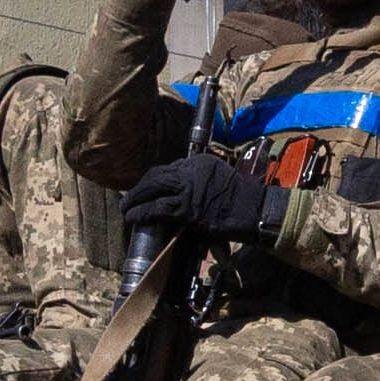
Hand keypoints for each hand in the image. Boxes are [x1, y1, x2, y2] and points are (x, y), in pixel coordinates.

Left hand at [122, 152, 279, 239]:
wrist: (253, 210)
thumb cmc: (240, 199)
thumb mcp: (219, 178)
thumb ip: (200, 181)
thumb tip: (182, 193)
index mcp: (199, 162)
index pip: (169, 168)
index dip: (153, 181)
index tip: (146, 190)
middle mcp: (191, 170)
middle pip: (156, 176)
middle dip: (139, 188)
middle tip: (128, 200)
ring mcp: (188, 188)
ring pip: (152, 190)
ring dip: (135, 201)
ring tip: (126, 210)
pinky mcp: (187, 208)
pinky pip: (157, 209)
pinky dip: (142, 214)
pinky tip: (134, 219)